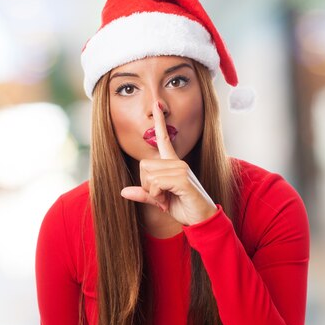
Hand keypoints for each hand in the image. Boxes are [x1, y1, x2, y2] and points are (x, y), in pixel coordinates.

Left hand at [120, 101, 217, 225]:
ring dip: (153, 193)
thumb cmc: (183, 207)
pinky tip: (169, 201)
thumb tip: (123, 191)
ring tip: (168, 198)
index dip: (159, 122)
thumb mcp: (159, 200)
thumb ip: (144, 193)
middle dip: (147, 185)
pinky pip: (156, 184)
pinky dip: (158, 196)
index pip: (163, 139)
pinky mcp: (182, 180)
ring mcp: (181, 169)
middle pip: (144, 165)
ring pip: (148, 176)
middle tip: (162, 195)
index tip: (156, 105)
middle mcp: (177, 162)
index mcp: (172, 163)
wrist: (202, 219)